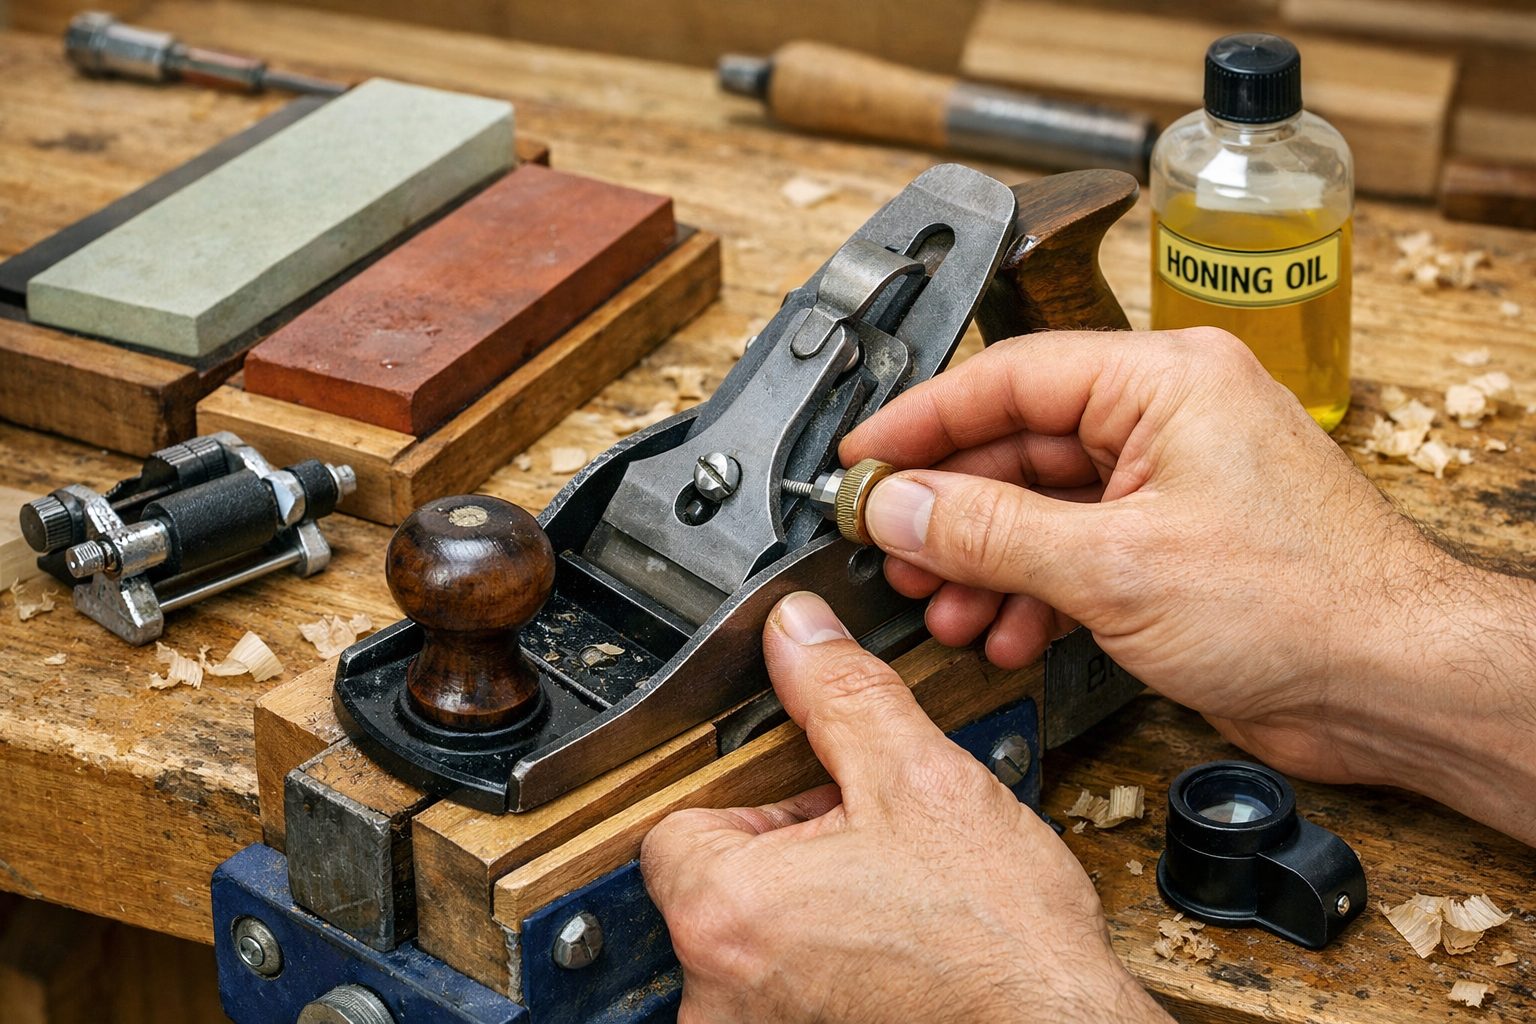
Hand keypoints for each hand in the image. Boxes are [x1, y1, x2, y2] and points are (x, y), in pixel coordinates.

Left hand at [641, 591, 1170, 1023]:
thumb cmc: (1000, 944)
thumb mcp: (920, 781)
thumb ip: (841, 693)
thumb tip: (797, 633)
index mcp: (725, 912)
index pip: (678, 823)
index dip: (756, 800)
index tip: (815, 802)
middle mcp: (719, 993)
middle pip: (714, 883)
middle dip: (785, 855)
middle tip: (866, 850)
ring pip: (751, 938)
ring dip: (805, 911)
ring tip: (886, 901)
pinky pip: (782, 988)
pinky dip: (823, 963)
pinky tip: (888, 948)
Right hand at [841, 327, 1535, 843]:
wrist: (1394, 685)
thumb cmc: (1306, 602)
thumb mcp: (1114, 565)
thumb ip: (989, 531)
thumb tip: (897, 507)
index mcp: (1164, 381)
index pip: (1008, 376)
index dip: (920, 421)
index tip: (860, 460)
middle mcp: (1165, 421)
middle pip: (1016, 446)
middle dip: (947, 508)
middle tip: (887, 547)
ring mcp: (1168, 487)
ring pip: (1038, 508)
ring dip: (981, 561)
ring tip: (939, 604)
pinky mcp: (1171, 549)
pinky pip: (1072, 554)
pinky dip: (1029, 593)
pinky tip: (1001, 631)